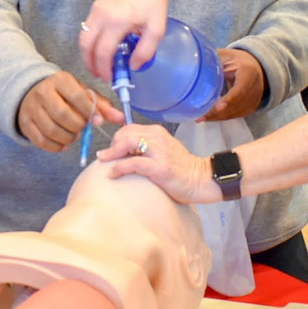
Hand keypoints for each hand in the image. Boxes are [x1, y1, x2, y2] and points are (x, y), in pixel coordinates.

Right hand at [16, 72, 124, 152]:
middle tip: (82, 128)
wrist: (32, 93)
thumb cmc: (64, 95)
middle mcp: (43, 92)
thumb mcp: (82, 93)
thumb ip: (102, 105)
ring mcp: (31, 108)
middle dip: (78, 127)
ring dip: (68, 138)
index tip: (98, 121)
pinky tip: (63, 142)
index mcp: (60, 80)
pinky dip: (56, 146)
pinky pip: (41, 141)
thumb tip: (121, 118)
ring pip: (51, 130)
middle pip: (62, 115)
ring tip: (74, 135)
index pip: (77, 97)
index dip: (90, 112)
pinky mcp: (25, 124)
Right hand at [80, 0, 171, 81]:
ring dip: (87, 53)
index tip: (109, 79)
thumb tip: (132, 67)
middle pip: (87, 45)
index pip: (103, 52)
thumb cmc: (154, 5)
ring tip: (97, 65)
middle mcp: (102, 15)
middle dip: (90, 64)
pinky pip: (87, 28)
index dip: (104, 68)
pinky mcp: (96, 6)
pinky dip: (90, 42)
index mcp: (117, 22)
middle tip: (99, 75)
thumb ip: (145, 52)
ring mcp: (96, 9)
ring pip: (83, 37)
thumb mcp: (157, 31)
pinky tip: (100, 48)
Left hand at [97, 124, 214, 202]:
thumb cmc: (181, 169)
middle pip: (124, 133)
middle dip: (111, 145)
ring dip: (112, 153)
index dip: (115, 138)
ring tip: (106, 162)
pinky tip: (113, 174)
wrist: (201, 180)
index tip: (110, 150)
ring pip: (126, 143)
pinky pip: (132, 163)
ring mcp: (159, 152)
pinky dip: (119, 167)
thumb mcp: (162, 151)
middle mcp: (157, 138)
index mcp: (157, 132)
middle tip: (106, 157)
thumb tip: (123, 151)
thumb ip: (146, 147)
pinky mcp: (159, 167)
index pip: (128, 128)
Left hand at [198, 48, 265, 120]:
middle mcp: (254, 89)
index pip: (240, 89)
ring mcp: (253, 101)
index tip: (218, 107)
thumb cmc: (237, 60)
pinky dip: (221, 117)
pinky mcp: (250, 108)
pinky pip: (234, 115)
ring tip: (200, 118)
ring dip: (217, 117)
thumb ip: (212, 62)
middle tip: (200, 116)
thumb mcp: (226, 56)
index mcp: (248, 73)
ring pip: (234, 113)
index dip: (229, 99)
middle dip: (217, 112)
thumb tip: (192, 65)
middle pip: (235, 105)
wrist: (257, 68)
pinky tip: (209, 117)